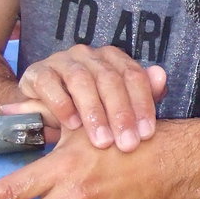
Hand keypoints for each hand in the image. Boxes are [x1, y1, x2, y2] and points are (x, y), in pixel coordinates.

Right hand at [0, 44, 166, 151]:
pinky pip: (49, 84)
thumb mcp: (115, 108)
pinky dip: (62, 104)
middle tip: (126, 144)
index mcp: (112, 59)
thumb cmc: (86, 111)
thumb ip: (141, 94)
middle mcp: (88, 55)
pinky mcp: (37, 72)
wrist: (41, 112)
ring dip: (93, 112)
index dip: (142, 104)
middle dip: (120, 114)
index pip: (133, 75)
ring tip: (102, 140)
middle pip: (109, 79)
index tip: (146, 134)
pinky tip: (71, 126)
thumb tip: (162, 77)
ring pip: (81, 80)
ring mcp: (62, 61)